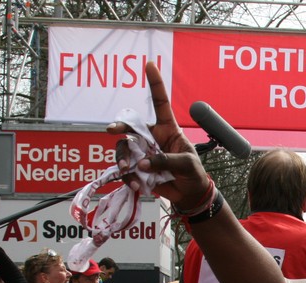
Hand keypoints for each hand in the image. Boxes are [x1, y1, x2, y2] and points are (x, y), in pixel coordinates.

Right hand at [107, 62, 207, 209]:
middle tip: (113, 130)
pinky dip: (128, 177)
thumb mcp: (187, 164)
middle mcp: (151, 138)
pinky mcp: (137, 169)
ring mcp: (143, 153)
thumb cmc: (193, 174)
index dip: (155, 84)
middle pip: (130, 127)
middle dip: (120, 126)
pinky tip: (136, 185)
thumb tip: (143, 163)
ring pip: (124, 148)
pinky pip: (125, 169)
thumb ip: (167, 161)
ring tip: (128, 170)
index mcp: (167, 129)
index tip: (149, 64)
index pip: (160, 103)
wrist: (189, 195)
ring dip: (123, 158)